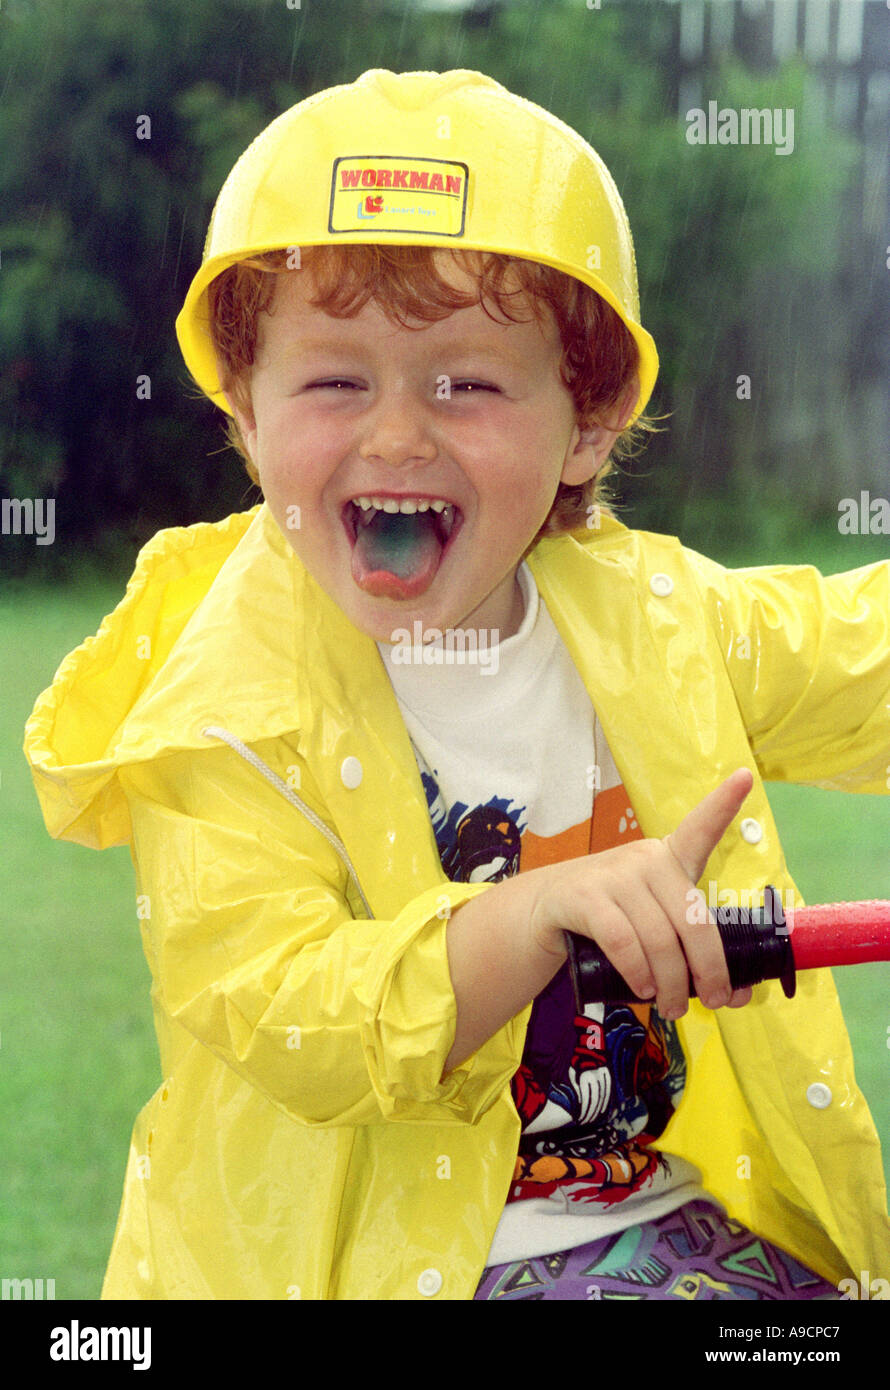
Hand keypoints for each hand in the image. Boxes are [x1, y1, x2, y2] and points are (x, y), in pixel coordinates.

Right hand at [527, 768, 755, 1018]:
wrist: (544, 914)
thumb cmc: (613, 920)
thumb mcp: (655, 927)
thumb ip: (692, 953)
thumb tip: (738, 995)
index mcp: (669, 860)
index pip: (700, 828)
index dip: (724, 804)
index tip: (746, 776)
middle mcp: (645, 858)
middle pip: (692, 921)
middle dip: (709, 970)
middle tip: (713, 1002)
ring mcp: (614, 874)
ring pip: (660, 939)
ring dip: (671, 984)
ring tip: (671, 1006)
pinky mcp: (584, 896)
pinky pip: (623, 942)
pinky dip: (638, 973)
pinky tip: (642, 989)